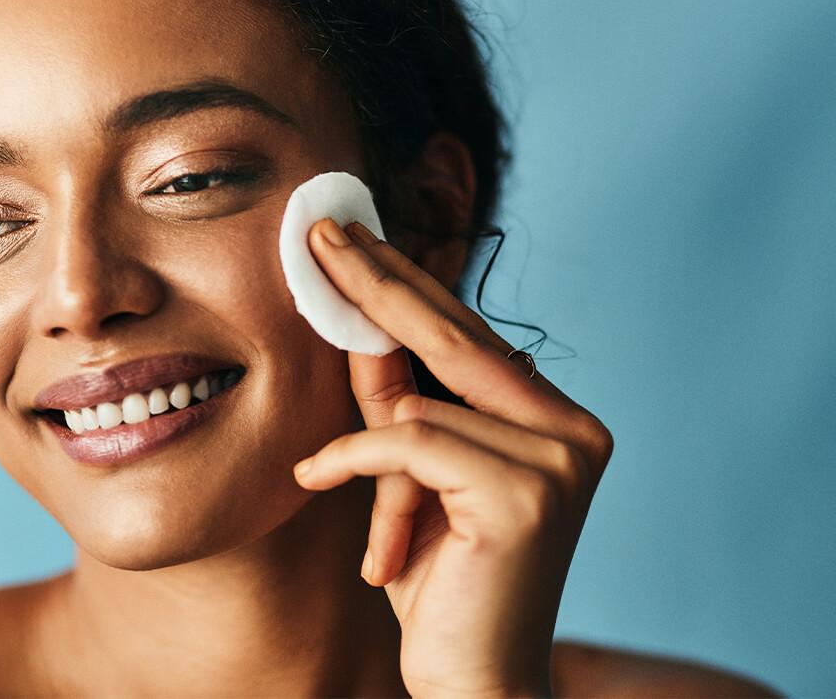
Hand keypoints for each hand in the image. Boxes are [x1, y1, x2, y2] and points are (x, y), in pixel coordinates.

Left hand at [293, 218, 613, 697]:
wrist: (473, 679)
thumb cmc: (439, 578)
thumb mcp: (408, 475)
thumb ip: (394, 401)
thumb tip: (356, 320)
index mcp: (556, 419)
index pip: (470, 334)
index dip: (406, 282)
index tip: (353, 237)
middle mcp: (573, 430)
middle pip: (455, 337)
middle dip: (377, 282)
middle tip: (320, 233)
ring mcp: (559, 460)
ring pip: (420, 406)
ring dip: (361, 448)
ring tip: (322, 477)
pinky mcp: (526, 496)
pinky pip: (408, 445)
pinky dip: (352, 460)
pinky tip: (314, 478)